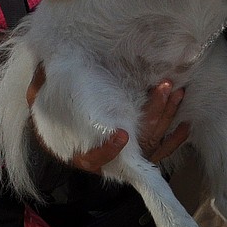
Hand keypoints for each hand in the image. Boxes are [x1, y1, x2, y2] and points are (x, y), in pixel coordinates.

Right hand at [27, 65, 188, 173]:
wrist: (71, 126)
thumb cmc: (58, 113)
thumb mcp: (42, 102)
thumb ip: (40, 89)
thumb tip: (42, 67)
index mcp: (83, 153)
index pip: (96, 157)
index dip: (109, 149)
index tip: (122, 134)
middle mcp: (109, 159)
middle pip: (135, 143)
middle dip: (153, 116)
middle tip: (163, 90)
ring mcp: (128, 155)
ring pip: (152, 141)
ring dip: (167, 116)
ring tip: (176, 92)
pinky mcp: (142, 150)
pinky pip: (163, 149)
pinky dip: (175, 139)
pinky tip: (185, 125)